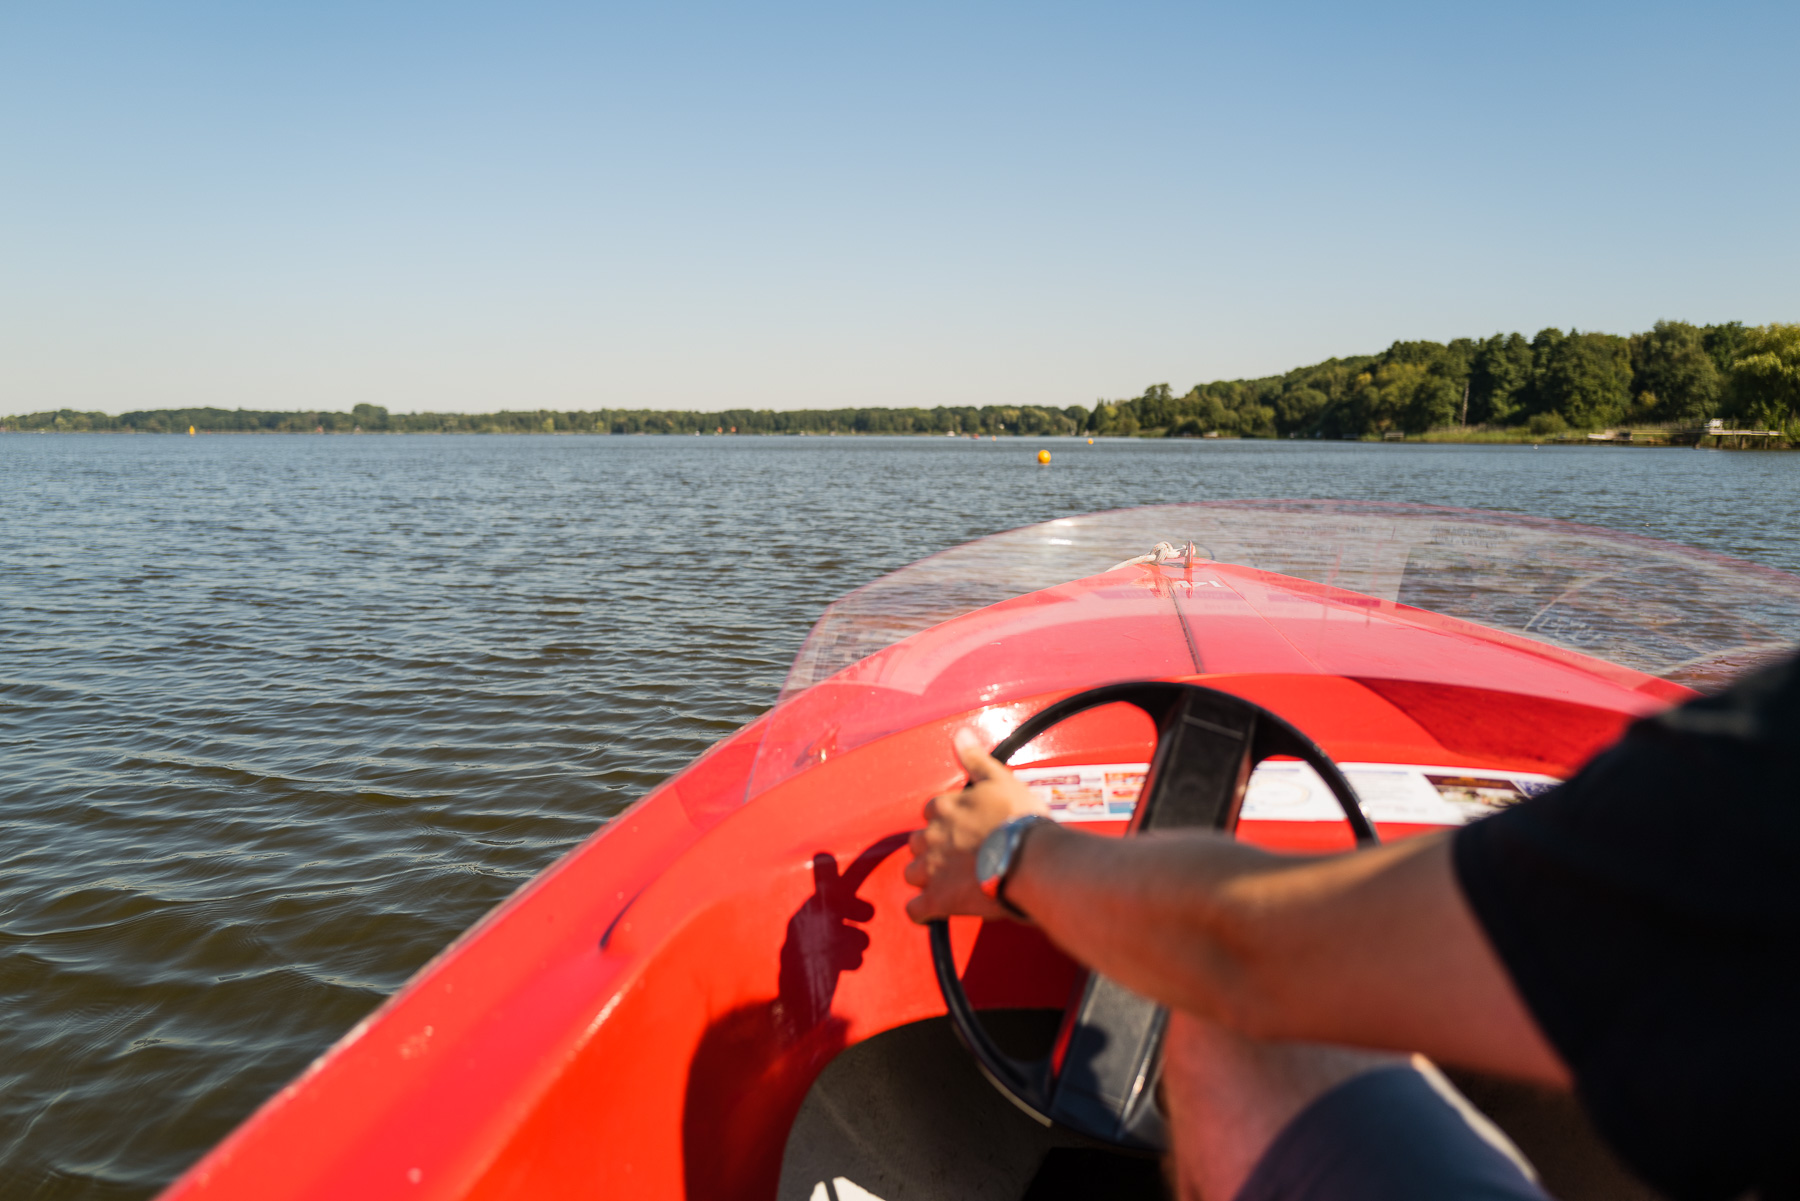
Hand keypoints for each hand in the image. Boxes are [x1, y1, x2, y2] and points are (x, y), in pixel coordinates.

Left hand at [904, 728, 1049, 922]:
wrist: (1031, 860)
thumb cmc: (1021, 821)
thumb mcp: (1001, 779)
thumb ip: (976, 759)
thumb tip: (960, 734)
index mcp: (945, 807)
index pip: (933, 811)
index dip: (948, 820)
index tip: (965, 827)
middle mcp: (932, 836)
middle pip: (918, 842)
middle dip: (933, 848)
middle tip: (961, 855)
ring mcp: (932, 868)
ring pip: (913, 872)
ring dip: (927, 876)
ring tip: (951, 881)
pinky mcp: (939, 899)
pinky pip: (916, 909)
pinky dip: (923, 910)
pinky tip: (934, 910)